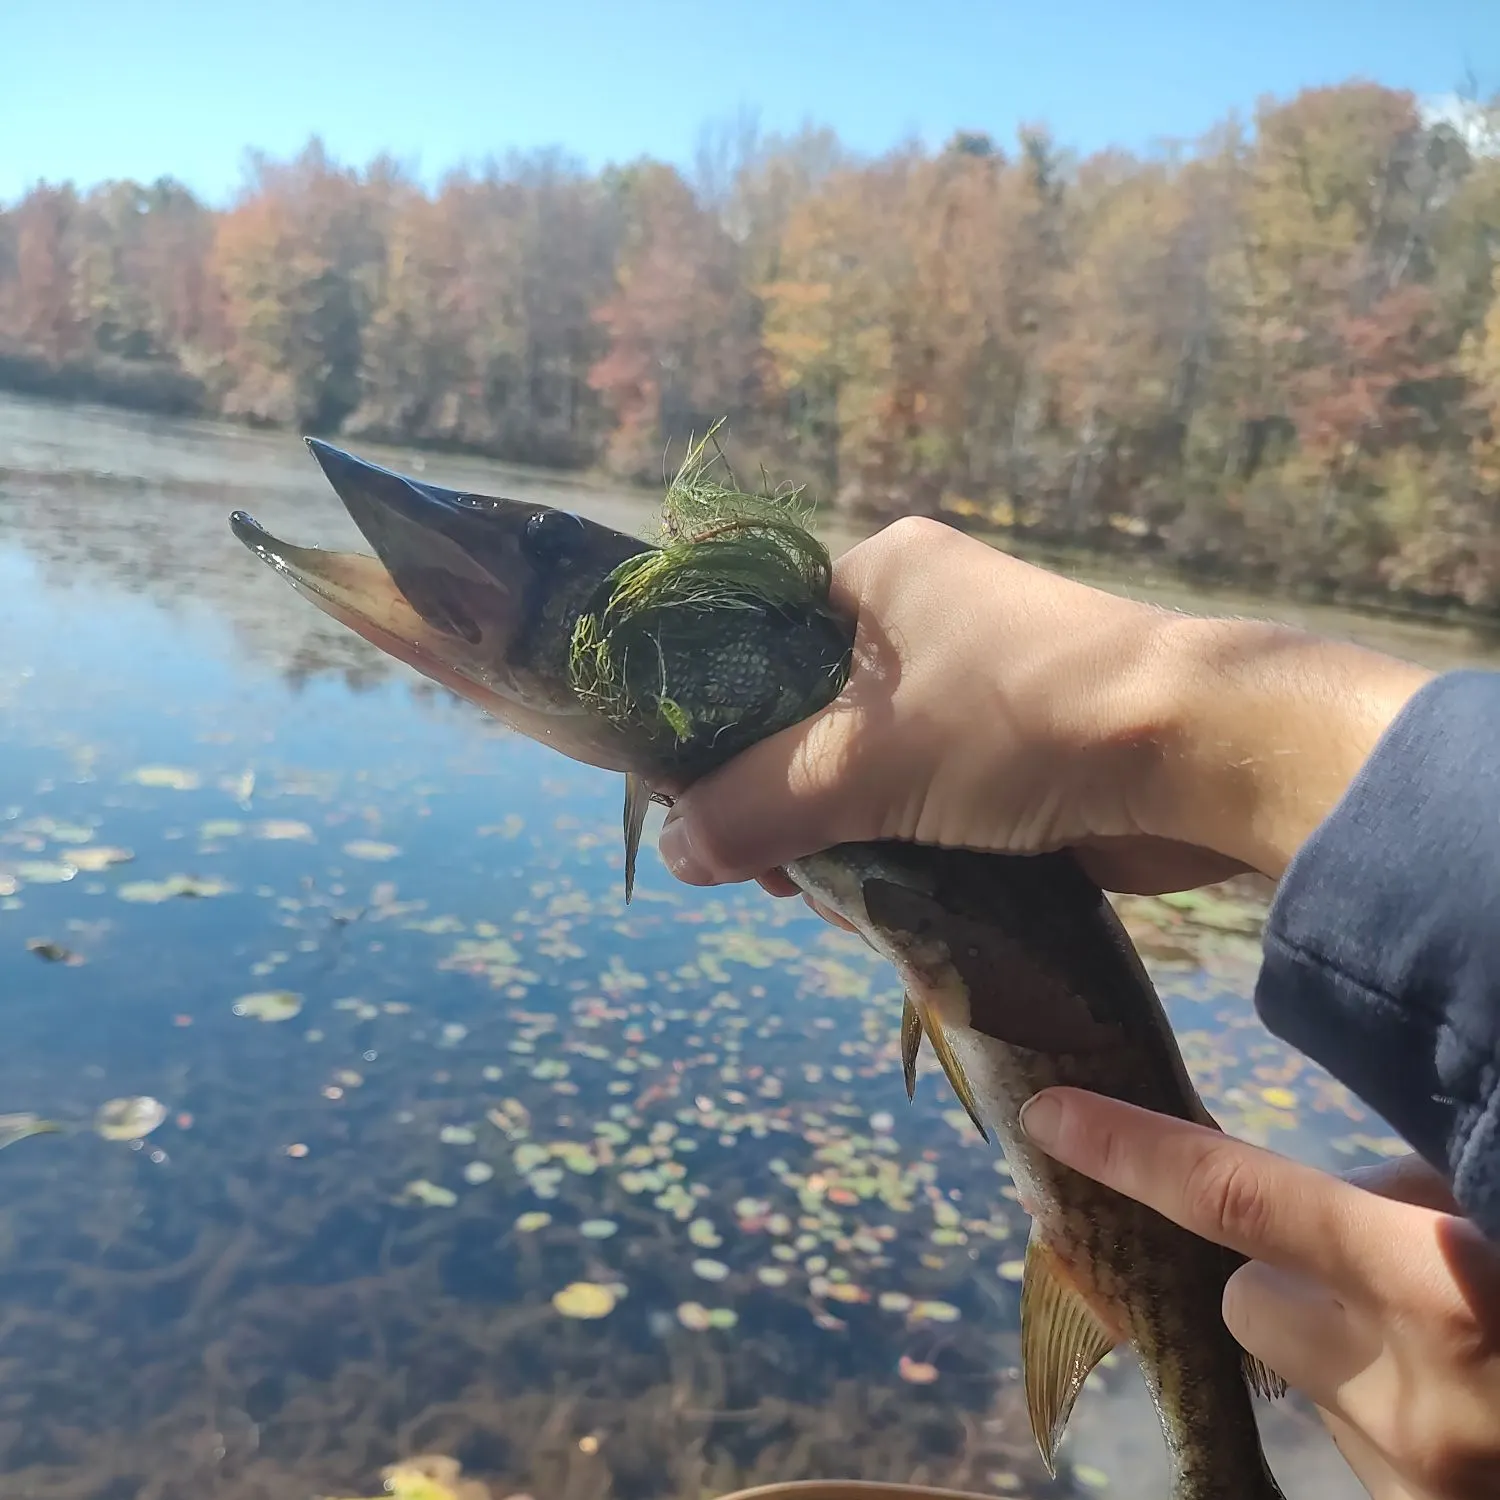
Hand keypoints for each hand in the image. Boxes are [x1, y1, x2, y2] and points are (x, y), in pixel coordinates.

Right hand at [656, 517, 1430, 896]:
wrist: (1204, 759)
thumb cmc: (1025, 721)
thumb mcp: (869, 762)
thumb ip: (759, 803)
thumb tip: (676, 852)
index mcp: (880, 574)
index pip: (756, 637)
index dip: (713, 718)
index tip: (691, 797)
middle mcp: (920, 620)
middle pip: (803, 714)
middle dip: (777, 797)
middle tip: (758, 868)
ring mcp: (970, 688)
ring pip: (860, 768)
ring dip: (835, 834)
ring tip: (817, 896)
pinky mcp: (1008, 754)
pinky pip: (916, 801)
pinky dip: (891, 847)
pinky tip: (872, 900)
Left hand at [1018, 1088, 1499, 1499]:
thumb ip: (1421, 1207)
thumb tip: (1334, 1195)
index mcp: (1446, 1286)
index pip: (1240, 1197)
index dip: (1133, 1149)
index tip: (1051, 1114)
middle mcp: (1412, 1385)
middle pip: (1248, 1297)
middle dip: (1288, 1269)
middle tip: (1382, 1267)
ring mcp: (1409, 1468)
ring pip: (1293, 1367)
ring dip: (1335, 1341)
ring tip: (1444, 1346)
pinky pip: (1349, 1433)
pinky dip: (1379, 1402)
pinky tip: (1462, 1404)